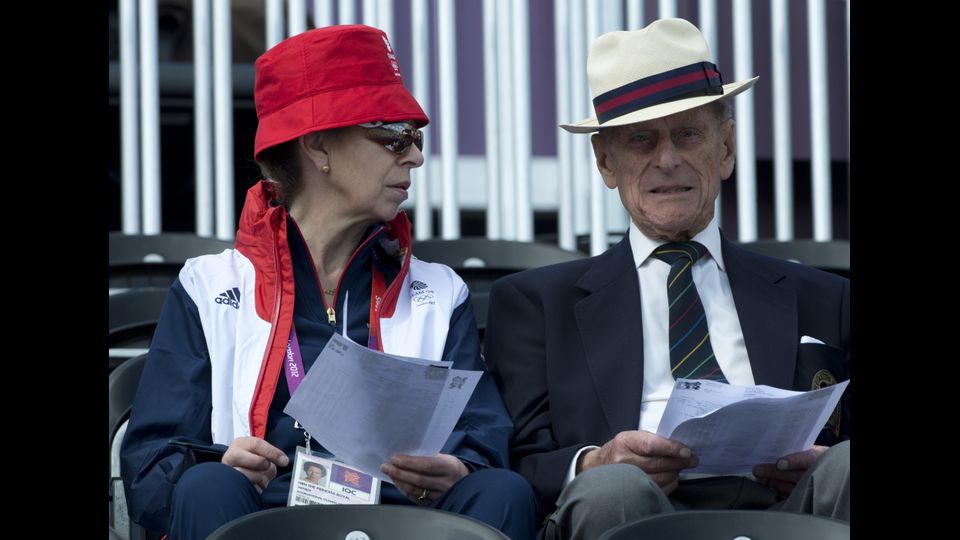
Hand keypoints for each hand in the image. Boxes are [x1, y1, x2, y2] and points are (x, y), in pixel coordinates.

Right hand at [221, 436, 289, 492]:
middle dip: (267, 467)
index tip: (284, 461)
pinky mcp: (231, 486)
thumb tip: (284, 461)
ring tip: (261, 477)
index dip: (273, 453)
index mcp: (240, 444)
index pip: (257, 445)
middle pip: (258, 461)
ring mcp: (229, 472)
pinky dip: (257, 488)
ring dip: (262, 479)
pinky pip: (250, 489)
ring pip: (254, 477)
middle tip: (267, 468)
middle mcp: (231, 456)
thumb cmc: (248, 458)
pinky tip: (255, 484)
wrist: (233, 469)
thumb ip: (270, 453)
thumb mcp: (257, 450)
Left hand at [380, 453, 469, 504]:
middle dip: (399, 472)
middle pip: (418, 479)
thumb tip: (406, 455)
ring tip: (390, 473)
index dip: (408, 463)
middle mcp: (446, 483)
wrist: (465, 483)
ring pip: (415, 491)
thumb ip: (429, 457)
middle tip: (386, 466)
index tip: (394, 459)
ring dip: (399, 482)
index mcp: (449, 467)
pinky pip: (416, 499)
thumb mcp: (446, 458)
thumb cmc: (452, 468)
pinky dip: (405, 490)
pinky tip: (398, 483)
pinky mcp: (435, 504)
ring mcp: (441, 496)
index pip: (426, 465)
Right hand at [578, 430, 697, 494]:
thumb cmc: (621, 449)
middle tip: (692, 459)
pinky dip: (669, 483)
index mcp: (625, 442)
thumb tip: (679, 446)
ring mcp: (627, 478)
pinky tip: (671, 477)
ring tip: (680, 467)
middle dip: (680, 461)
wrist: (599, 466)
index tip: (686, 451)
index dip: (671, 448)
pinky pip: (658, 490)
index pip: (651, 445)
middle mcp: (624, 460)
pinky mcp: (632, 491)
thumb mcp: (632, 437)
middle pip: (658, 463)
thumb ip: (653, 440)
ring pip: (660, 478)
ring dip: (675, 472)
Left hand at [752, 445, 827, 496]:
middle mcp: (818, 473)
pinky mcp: (806, 495)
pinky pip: (791, 495)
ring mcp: (813, 487)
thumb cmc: (812, 455)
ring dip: (773, 482)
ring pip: (792, 487)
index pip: (808, 458)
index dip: (793, 461)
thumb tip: (771, 446)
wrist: (828, 467)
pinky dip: (778, 489)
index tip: (779, 463)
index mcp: (819, 456)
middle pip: (795, 475)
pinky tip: (768, 484)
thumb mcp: (808, 447)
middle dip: (774, 473)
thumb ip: (793, 448)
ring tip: (759, 477)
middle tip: (757, 470)